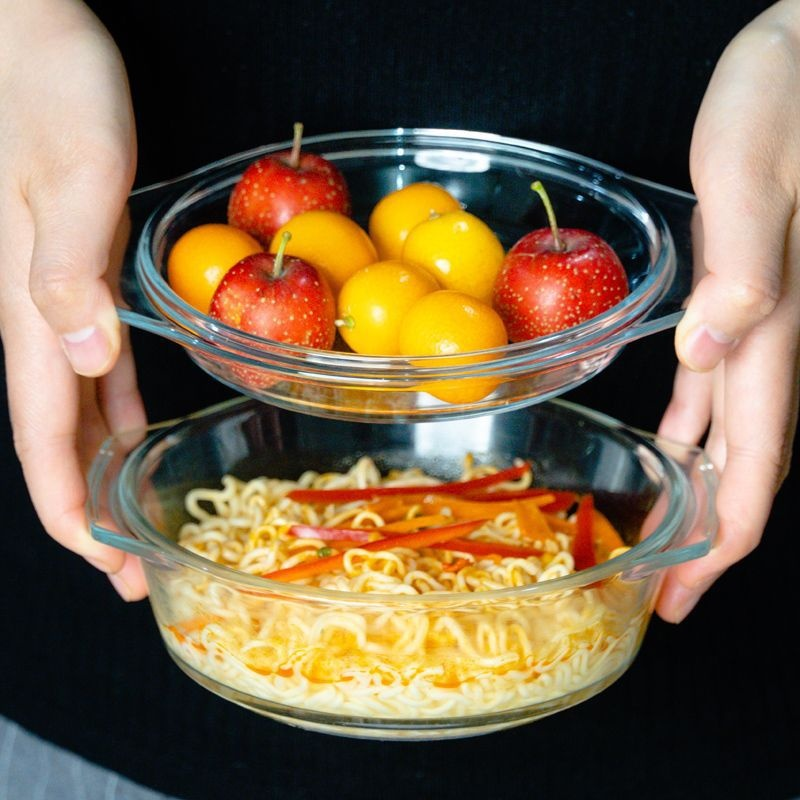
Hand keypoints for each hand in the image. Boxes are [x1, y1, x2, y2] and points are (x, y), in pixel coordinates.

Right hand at [0, 0, 146, 598]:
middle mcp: (43, 320)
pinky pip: (103, 369)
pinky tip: (138, 434)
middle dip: (93, 512)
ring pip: (83, 413)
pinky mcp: (87, 276)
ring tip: (137, 523)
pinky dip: (120, 413)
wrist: (33, 40)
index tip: (105, 564)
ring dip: (109, 472)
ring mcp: (63, 301)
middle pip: (64, 442)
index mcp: (32, 312)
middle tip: (132, 571)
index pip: (46, 438)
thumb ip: (68, 267)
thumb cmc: (51, 94)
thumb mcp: (72, 176)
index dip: (71, 509)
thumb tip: (82, 355)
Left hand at [657, 0, 799, 621]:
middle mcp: (763, 345)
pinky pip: (709, 390)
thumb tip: (709, 348)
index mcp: (769, 337)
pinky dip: (687, 432)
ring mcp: (750, 325)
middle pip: (740, 473)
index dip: (721, 544)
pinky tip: (670, 445)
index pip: (754, 469)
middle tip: (665, 595)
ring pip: (725, 439)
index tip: (681, 596)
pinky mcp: (733, 296)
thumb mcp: (756, 179)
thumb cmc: (784, 105)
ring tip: (662, 540)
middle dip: (704, 542)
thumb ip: (744, 268)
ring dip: (695, 496)